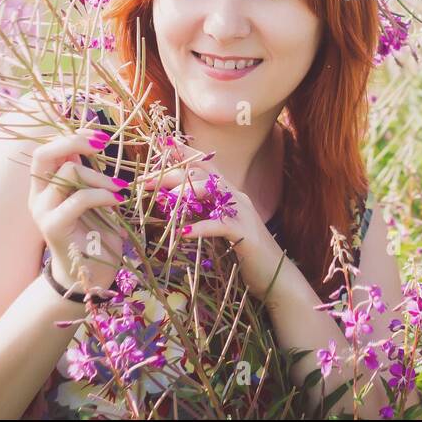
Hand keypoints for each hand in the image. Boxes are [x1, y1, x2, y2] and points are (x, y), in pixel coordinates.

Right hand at [28, 125, 129, 296]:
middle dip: (74, 141)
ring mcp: (42, 212)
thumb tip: (93, 141)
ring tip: (121, 189)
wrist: (89, 275)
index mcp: (45, 186)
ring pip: (67, 174)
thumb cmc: (95, 234)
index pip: (48, 149)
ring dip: (100, 176)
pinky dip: (102, 195)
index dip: (72, 135)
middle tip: (103, 144)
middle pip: (44, 154)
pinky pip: (78, 199)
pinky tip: (118, 201)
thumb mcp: (95, 196)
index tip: (99, 134)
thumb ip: (88, 173)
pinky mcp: (53, 227)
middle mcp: (38, 196)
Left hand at [141, 161, 284, 303]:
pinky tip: (184, 233)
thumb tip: (170, 202)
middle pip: (203, 174)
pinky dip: (202, 227)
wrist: (276, 275)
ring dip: (187, 192)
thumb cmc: (244, 253)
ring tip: (165, 200)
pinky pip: (221, 225)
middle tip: (145, 181)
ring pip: (214, 190)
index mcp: (229, 193)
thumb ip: (201, 212)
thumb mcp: (219, 227)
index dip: (184, 153)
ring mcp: (243, 213)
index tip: (160, 145)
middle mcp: (236, 197)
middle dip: (172, 174)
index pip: (205, 165)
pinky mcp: (245, 234)